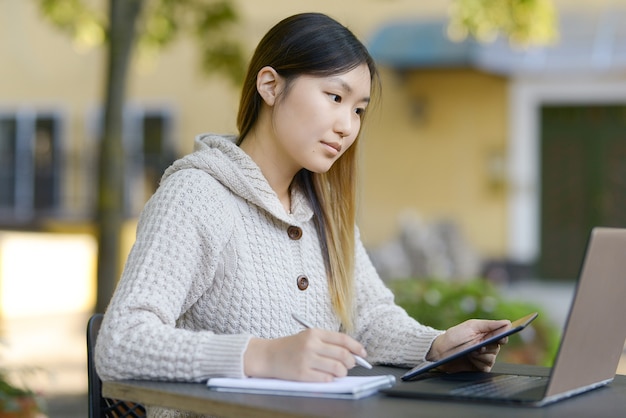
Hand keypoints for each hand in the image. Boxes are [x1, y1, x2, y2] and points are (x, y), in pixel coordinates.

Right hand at [244, 329, 366, 381]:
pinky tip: (326, 377)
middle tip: (350, 365)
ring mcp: (307, 359)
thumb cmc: (291, 347)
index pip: (343, 339)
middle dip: (351, 362)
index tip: (363, 354)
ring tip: (338, 372)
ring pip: (337, 368)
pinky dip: (330, 379)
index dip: (356, 347)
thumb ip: (328, 343)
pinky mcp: (302, 374)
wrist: (268, 355)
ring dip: (342, 372)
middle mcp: (311, 345)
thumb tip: (352, 354)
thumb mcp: (308, 337)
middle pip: (343, 355)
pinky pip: (326, 379)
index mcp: (315, 333)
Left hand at [427, 319, 510, 372]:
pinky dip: (478, 362)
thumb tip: (508, 323)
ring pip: (493, 357)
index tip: (501, 338)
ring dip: (481, 354)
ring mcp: (484, 356)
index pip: (502, 334)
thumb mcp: (471, 326)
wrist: (441, 352)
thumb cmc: (454, 337)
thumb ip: (490, 324)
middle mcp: (487, 344)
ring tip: (470, 351)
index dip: (504, 335)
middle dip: (488, 346)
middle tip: (478, 345)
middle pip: (498, 346)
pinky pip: (487, 366)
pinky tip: (470, 358)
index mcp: (486, 333)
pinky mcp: (481, 367)